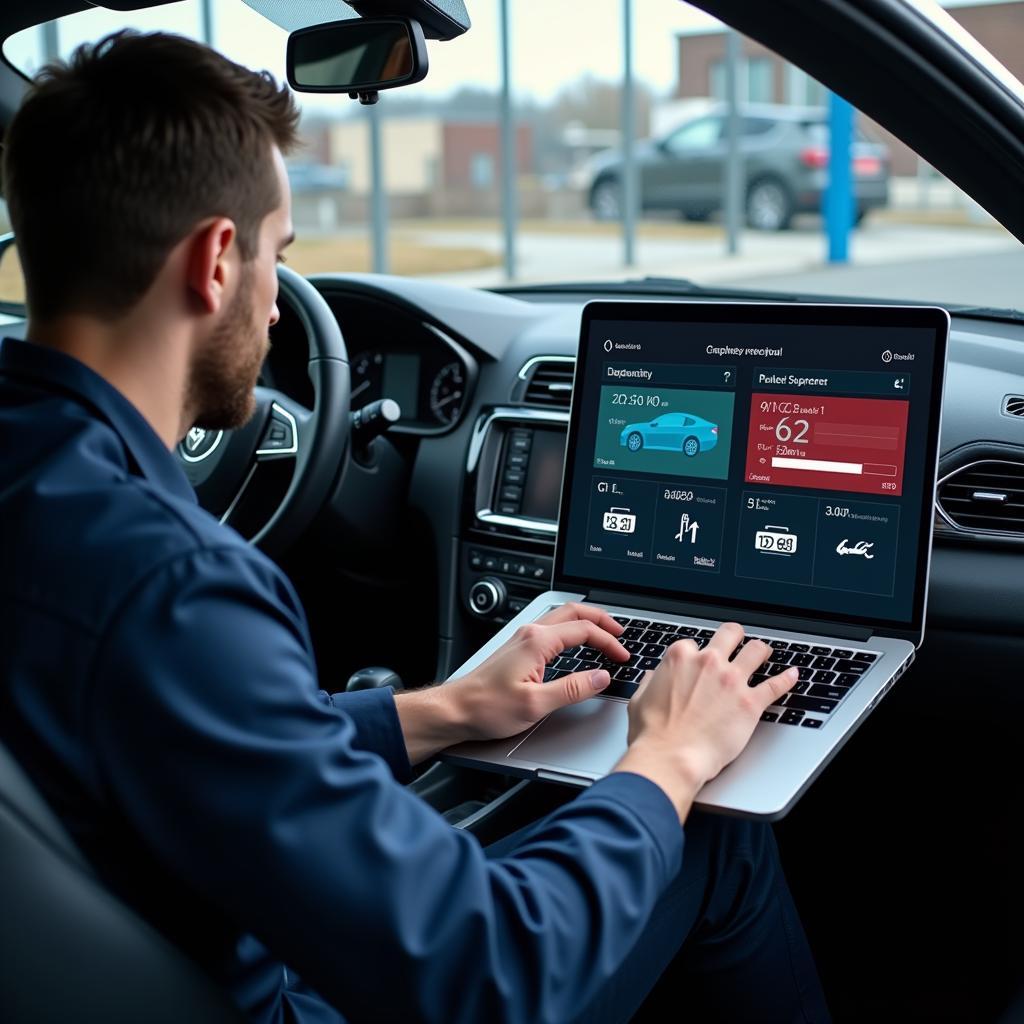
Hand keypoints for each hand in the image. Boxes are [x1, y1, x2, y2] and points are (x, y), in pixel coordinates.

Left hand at [447, 603, 628, 741]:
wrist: (456, 709)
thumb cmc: (488, 707)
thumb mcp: (536, 704)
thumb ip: (573, 689)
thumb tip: (601, 678)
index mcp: (537, 642)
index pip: (584, 631)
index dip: (609, 642)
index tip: (623, 655)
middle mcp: (530, 633)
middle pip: (574, 612)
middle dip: (602, 620)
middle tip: (621, 633)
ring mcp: (522, 639)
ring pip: (562, 618)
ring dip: (586, 622)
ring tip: (604, 634)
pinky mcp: (518, 648)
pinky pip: (552, 629)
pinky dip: (572, 631)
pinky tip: (576, 644)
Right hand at [614, 623, 796, 821]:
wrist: (671, 758)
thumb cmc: (653, 735)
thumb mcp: (640, 700)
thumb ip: (650, 682)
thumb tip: (654, 677)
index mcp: (680, 658)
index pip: (694, 644)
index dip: (697, 655)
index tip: (700, 665)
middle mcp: (708, 663)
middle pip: (730, 634)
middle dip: (735, 638)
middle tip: (738, 644)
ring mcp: (732, 681)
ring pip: (757, 651)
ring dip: (761, 651)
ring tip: (764, 654)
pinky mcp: (751, 703)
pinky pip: (776, 684)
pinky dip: (788, 679)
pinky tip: (793, 675)